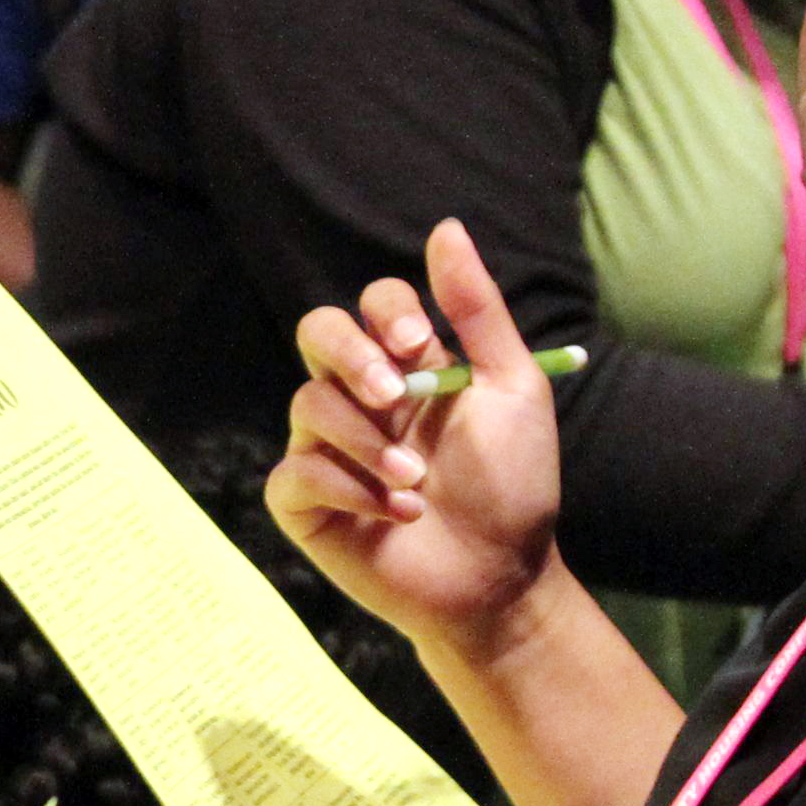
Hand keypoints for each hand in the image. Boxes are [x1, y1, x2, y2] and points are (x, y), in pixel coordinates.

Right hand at [264, 219, 569, 661]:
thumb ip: (477, 311)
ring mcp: (327, 448)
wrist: (502, 578)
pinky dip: (343, 487)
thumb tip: (446, 227)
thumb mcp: (509, 389)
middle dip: (351, 356)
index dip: (386, 312)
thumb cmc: (512, 485)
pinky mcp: (306, 503)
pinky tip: (395, 513)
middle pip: (316, 334)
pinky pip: (293, 473)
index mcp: (407, 366)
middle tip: (395, 396)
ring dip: (367, 441)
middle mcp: (360, 399)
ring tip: (417, 481)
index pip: (372, 306)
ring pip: (307, 405)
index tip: (418, 342)